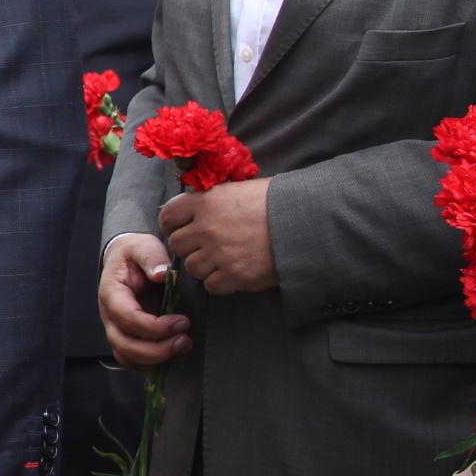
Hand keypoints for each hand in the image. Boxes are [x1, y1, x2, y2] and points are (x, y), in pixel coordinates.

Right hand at [99, 233, 187, 368]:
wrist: (128, 259)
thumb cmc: (136, 253)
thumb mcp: (143, 246)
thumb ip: (151, 257)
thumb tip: (161, 274)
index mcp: (112, 293)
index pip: (127, 318)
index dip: (154, 326)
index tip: (182, 321)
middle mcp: (110, 315)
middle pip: (124, 345)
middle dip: (156, 350)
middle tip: (185, 340)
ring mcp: (117, 329)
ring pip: (128, 357)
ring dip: (156, 359)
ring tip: (184, 347)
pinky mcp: (128, 337)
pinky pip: (135, 361)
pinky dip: (155, 364)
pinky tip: (177, 353)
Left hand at [159, 179, 276, 293]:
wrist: (307, 221)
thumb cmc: (276, 202)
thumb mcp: (237, 189)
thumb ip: (210, 201)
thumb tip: (191, 211)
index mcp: (206, 202)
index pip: (168, 216)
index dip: (173, 224)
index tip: (182, 228)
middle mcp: (207, 228)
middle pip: (177, 244)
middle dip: (189, 246)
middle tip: (205, 246)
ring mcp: (219, 253)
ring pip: (192, 267)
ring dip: (204, 266)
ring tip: (222, 259)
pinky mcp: (235, 275)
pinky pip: (211, 285)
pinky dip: (219, 282)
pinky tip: (232, 272)